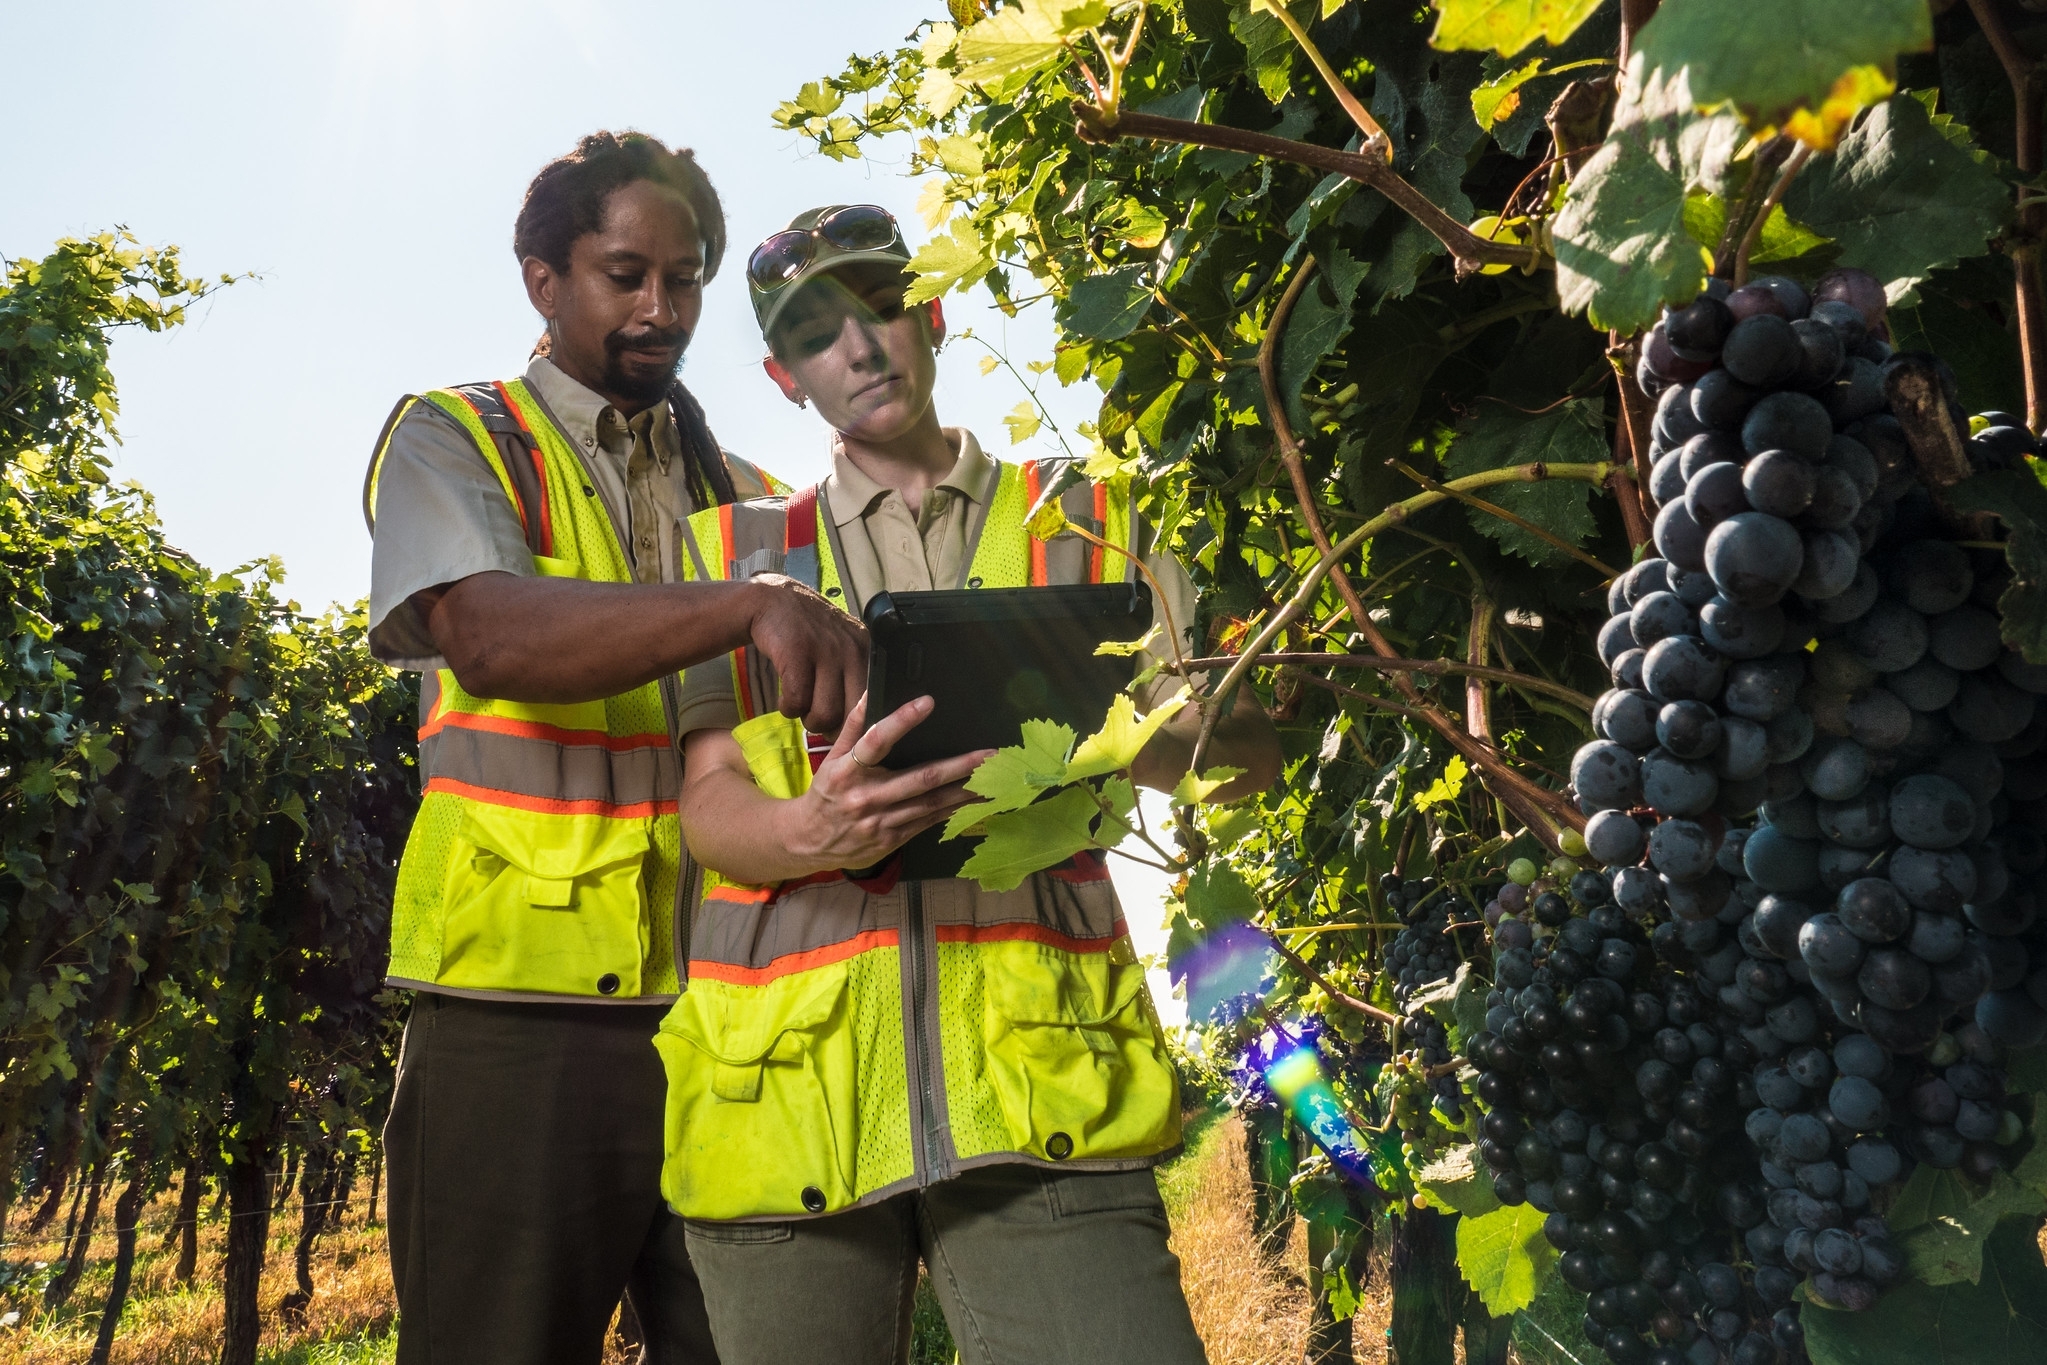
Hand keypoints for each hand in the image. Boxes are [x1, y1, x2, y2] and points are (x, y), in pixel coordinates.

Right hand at [744, 574, 869, 734]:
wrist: (773, 601)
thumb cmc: (808, 633)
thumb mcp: (842, 646)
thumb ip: (855, 676)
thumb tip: (860, 720)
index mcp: (866, 652)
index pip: (872, 703)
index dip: (856, 723)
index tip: (842, 725)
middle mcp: (851, 651)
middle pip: (850, 715)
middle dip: (832, 728)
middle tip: (819, 721)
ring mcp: (825, 652)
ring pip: (824, 714)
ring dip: (808, 719)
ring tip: (801, 707)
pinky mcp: (798, 655)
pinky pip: (797, 702)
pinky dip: (788, 708)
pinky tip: (786, 699)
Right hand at [781, 694, 990, 872]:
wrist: (808, 841)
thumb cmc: (826, 793)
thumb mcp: (832, 758)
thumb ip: (854, 727)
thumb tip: (870, 691)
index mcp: (848, 770)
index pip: (876, 740)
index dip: (901, 720)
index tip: (928, 702)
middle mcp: (865, 796)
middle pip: (920, 778)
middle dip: (959, 766)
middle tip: (990, 754)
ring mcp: (881, 822)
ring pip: (931, 804)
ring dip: (965, 791)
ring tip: (993, 778)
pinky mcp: (891, 840)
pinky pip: (928, 823)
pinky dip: (953, 811)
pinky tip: (974, 801)